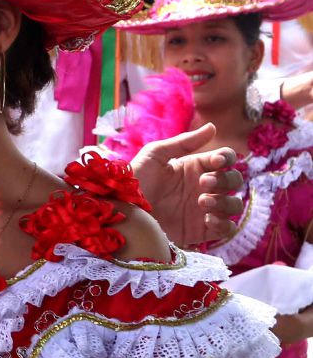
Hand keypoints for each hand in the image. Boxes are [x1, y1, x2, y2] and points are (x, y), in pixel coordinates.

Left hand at [130, 124, 244, 246]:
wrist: (124, 214)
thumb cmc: (135, 182)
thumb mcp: (154, 156)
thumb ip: (183, 142)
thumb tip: (213, 127)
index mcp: (194, 167)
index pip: (224, 159)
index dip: (226, 158)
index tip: (216, 161)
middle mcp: (203, 188)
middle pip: (234, 180)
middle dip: (225, 179)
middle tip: (203, 183)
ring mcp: (204, 210)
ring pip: (234, 204)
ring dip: (225, 201)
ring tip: (203, 202)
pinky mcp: (202, 230)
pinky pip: (227, 228)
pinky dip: (224, 223)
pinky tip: (208, 220)